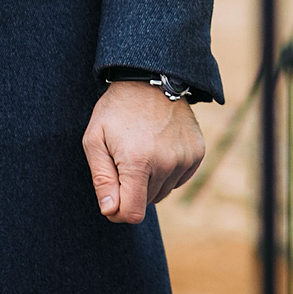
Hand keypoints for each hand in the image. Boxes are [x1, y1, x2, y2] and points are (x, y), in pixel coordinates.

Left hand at [84, 82, 204, 224]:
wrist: (151, 80)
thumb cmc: (116, 110)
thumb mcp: (94, 140)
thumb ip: (101, 179)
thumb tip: (111, 211)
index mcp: (138, 162)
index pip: (132, 213)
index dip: (118, 212)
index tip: (111, 198)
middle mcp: (166, 162)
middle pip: (147, 202)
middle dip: (132, 190)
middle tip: (124, 160)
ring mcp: (185, 158)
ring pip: (162, 192)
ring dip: (150, 181)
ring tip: (142, 152)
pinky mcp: (197, 153)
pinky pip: (178, 180)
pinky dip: (166, 172)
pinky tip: (158, 148)